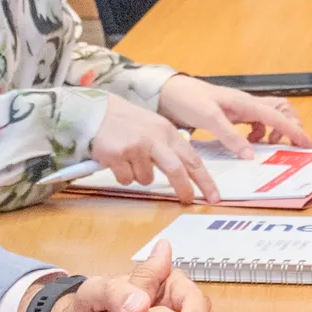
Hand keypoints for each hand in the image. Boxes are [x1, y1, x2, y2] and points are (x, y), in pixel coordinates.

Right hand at [89, 96, 218, 202]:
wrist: (98, 112)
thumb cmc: (129, 123)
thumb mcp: (155, 128)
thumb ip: (169, 146)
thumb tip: (186, 173)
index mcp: (168, 132)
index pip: (192, 159)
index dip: (205, 180)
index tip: (213, 196)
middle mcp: (155, 139)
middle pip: (176, 170)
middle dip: (183, 188)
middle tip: (187, 199)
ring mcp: (136, 147)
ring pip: (146, 179)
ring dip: (139, 175)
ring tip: (130, 160)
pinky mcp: (118, 156)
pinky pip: (126, 179)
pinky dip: (123, 175)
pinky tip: (117, 160)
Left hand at [155, 76, 311, 159]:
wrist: (169, 92)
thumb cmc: (189, 99)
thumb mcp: (210, 118)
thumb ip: (231, 136)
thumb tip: (251, 155)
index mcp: (246, 103)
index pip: (278, 117)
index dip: (295, 131)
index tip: (309, 144)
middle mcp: (247, 104)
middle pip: (281, 111)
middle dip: (291, 127)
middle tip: (291, 146)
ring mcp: (240, 108)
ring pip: (269, 117)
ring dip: (274, 131)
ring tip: (267, 147)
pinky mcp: (232, 114)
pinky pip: (255, 123)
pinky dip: (259, 134)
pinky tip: (248, 145)